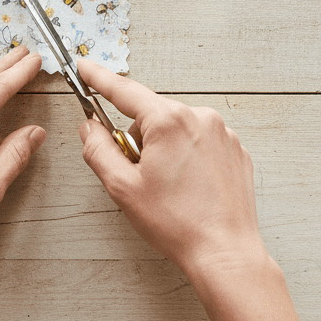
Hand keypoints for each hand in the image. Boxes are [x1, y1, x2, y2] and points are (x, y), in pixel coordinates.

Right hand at [77, 59, 265, 277]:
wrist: (225, 253)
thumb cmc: (178, 224)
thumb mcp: (123, 188)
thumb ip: (98, 150)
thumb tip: (89, 128)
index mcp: (168, 121)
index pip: (124, 91)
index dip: (99, 78)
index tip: (85, 67)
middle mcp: (199, 117)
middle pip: (151, 114)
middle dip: (138, 138)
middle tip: (139, 173)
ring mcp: (222, 132)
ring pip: (176, 128)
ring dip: (164, 147)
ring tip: (170, 186)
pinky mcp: (235, 149)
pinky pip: (200, 140)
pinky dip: (188, 156)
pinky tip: (189, 186)